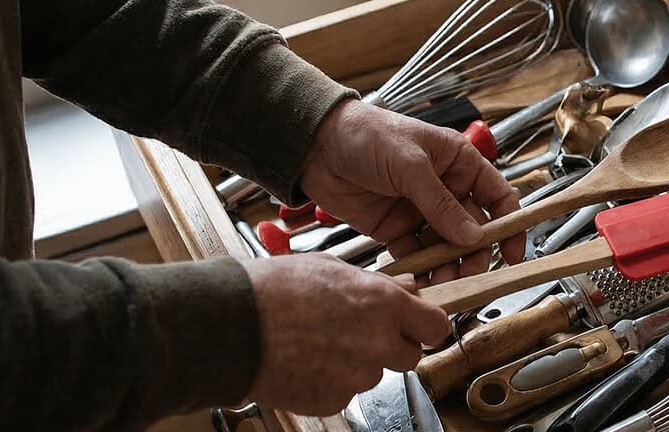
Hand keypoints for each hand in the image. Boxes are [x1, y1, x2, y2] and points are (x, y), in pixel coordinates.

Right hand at [244, 254, 449, 415]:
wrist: (232, 325)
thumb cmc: (275, 289)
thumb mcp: (332, 267)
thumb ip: (377, 283)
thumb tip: (408, 289)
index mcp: (383, 304)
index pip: (436, 326)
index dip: (427, 325)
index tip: (419, 324)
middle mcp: (377, 343)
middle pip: (410, 356)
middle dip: (393, 345)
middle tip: (362, 330)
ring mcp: (356, 377)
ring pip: (375, 373)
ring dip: (359, 361)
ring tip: (321, 340)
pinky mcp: (332, 401)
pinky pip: (345, 392)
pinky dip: (332, 380)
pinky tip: (308, 359)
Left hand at [300, 99, 523, 283]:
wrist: (315, 145)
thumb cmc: (365, 134)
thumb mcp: (410, 164)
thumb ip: (441, 203)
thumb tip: (472, 236)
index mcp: (457, 161)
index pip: (496, 195)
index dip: (509, 223)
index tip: (513, 251)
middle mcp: (442, 187)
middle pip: (472, 229)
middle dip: (474, 254)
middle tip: (471, 275)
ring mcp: (418, 210)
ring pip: (445, 246)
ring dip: (448, 266)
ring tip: (444, 282)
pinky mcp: (394, 229)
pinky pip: (415, 254)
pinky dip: (420, 269)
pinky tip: (419, 279)